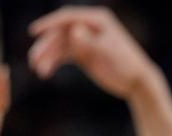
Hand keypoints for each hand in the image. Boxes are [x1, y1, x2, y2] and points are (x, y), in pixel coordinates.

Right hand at [28, 7, 158, 99]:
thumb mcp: (109, 52)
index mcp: (98, 20)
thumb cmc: (127, 65)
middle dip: (46, 46)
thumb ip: (91, 42)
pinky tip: (45, 73)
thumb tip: (74, 30)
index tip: (34, 31)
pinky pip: (63, 55)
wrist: (137, 82)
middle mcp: (89, 27)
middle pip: (61, 32)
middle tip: (34, 59)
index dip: (50, 23)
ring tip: (39, 70)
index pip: (69, 17)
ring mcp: (85, 40)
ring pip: (60, 45)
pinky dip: (53, 62)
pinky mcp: (83, 53)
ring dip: (47, 56)